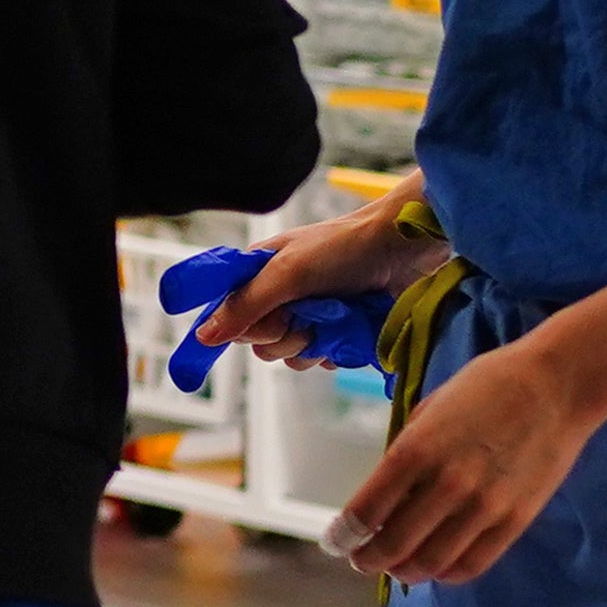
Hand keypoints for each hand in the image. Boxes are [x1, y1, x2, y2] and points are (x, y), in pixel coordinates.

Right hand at [198, 200, 451, 362]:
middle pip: (262, 343)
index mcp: (261, 273)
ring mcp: (312, 315)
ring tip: (335, 317)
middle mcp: (282, 296)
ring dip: (314, 344)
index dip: (244, 325)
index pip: (231, 315)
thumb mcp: (288, 272)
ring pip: (293, 356)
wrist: (403, 249)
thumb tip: (203, 336)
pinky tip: (350, 329)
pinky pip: (323, 360)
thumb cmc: (343, 247)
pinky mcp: (339, 332)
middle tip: (305, 314)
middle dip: (285, 335)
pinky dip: (337, 350)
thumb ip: (246, 305)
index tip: (270, 318)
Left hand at [336, 340, 601, 587]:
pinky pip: (471, 564)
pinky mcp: (514, 522)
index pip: (366, 510)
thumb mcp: (431, 406)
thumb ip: (407, 449)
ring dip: (404, 571)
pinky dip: (445, 573)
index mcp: (417, 448)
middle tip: (359, 558)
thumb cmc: (488, 384)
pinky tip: (435, 565)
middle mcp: (446, 483)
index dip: (344, 534)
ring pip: (430, 563)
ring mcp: (483, 507)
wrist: (556, 385)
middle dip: (367, 557)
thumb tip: (388, 488)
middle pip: (393, 544)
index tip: (334, 541)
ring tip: (395, 567)